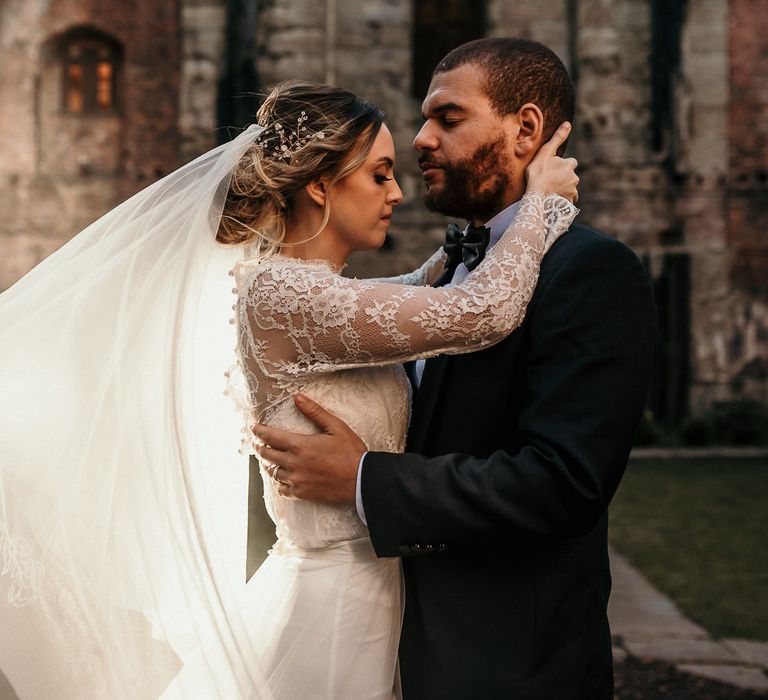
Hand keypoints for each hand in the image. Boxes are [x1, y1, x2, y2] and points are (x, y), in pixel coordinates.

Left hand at [251, 394, 366, 503]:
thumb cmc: (351, 452)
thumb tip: (297, 397)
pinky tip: (283, 478)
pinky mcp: (302, 494)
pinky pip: (282, 489)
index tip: (254, 428)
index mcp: (300, 445)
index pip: (270, 436)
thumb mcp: (335, 427)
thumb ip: (314, 412)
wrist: (361, 480)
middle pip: (267, 454)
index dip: (259, 431)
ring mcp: (296, 480)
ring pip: (273, 472)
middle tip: (258, 442)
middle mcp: (293, 463)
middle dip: (260, 446)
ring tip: (269, 459)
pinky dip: (280, 482)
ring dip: (269, 464)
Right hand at [525, 122, 578, 202]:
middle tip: (549, 181)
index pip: (570, 162)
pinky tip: (553, 201)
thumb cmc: (538, 174)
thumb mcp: (545, 153)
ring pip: (569, 188)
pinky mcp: (569, 203)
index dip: (561, 165)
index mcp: (570, 164)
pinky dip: (562, 200)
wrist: (537, 197)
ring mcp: (572, 191)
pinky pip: (568, 201)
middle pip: (570, 176)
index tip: (551, 170)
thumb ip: (557, 138)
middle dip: (563, 178)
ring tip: (550, 192)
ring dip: (563, 189)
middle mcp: (574, 178)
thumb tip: (568, 123)